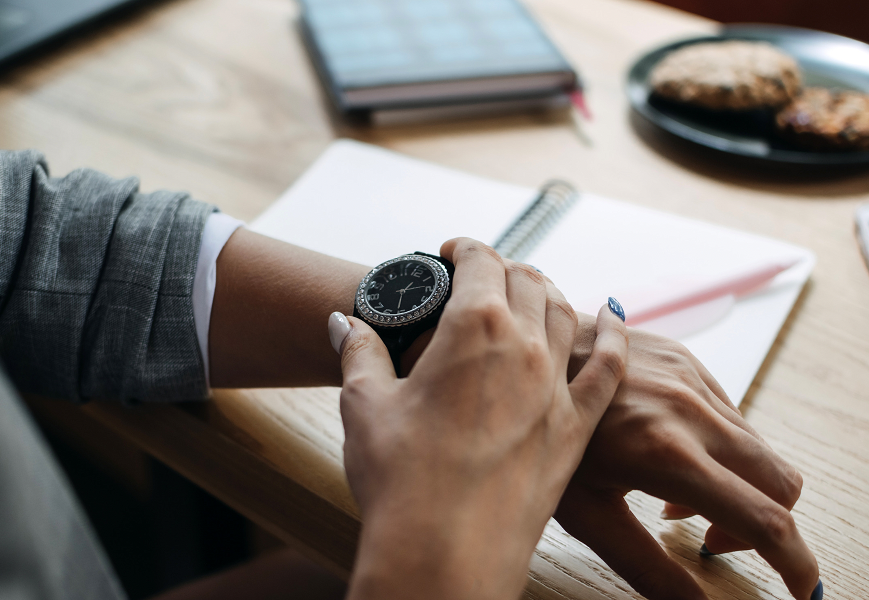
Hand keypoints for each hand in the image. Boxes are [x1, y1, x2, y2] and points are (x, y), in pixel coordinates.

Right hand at [328, 238, 628, 599]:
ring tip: (529, 291)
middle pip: (526, 280)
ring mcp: (556, 387)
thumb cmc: (400, 479)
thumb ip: (359, 352)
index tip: (452, 252)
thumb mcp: (365, 404)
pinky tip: (613, 316)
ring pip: (565, 312)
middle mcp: (524, 347)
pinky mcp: (575, 428)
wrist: (443, 553)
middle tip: (481, 277)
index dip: (465, 248)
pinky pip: (609, 366)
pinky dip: (613, 334)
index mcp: (473, 328)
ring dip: (546, 292)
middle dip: (502, 268)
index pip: (480, 261)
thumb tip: (343, 322)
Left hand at [555, 325, 819, 599]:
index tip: (799, 590)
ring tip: (674, 497)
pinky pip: (732, 414)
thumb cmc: (539, 434)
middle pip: (779, 481)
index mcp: (665, 452)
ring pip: (758, 447)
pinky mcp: (687, 360)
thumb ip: (646, 565)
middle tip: (709, 540)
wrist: (526, 352)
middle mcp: (689, 409)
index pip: (764, 518)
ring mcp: (691, 378)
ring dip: (739, 484)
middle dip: (765, 525)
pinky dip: (721, 448)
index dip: (794, 564)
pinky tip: (670, 454)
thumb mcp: (587, 512)